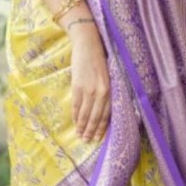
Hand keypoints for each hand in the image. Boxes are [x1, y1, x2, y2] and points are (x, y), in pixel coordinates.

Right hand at [68, 22, 109, 141]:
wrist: (88, 44)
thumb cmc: (100, 58)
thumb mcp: (108, 75)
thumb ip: (106, 91)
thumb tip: (103, 107)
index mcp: (110, 89)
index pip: (106, 114)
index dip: (101, 127)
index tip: (98, 138)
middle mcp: (101, 91)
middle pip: (95, 117)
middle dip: (91, 131)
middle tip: (87, 141)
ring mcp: (88, 89)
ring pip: (85, 113)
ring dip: (82, 126)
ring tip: (80, 135)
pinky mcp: (78, 86)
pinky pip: (76, 105)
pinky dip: (75, 115)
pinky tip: (75, 122)